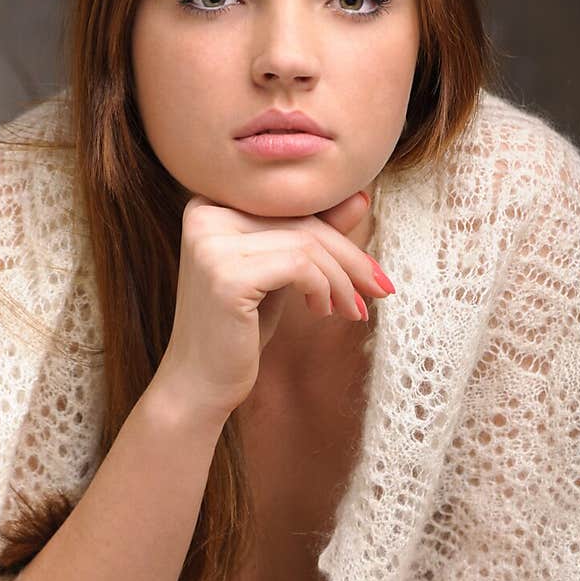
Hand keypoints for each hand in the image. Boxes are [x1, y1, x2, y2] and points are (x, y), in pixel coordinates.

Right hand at [151, 188, 393, 420]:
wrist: (199, 383)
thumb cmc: (239, 328)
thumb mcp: (280, 274)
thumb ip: (310, 234)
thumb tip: (360, 196)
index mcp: (209, 205)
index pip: (291, 207)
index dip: (339, 234)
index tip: (372, 270)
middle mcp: (204, 215)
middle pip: (301, 222)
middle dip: (350, 259)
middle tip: (380, 289)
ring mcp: (210, 244)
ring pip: (306, 245)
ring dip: (342, 281)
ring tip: (351, 310)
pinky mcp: (225, 275)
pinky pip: (299, 266)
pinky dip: (323, 289)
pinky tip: (321, 311)